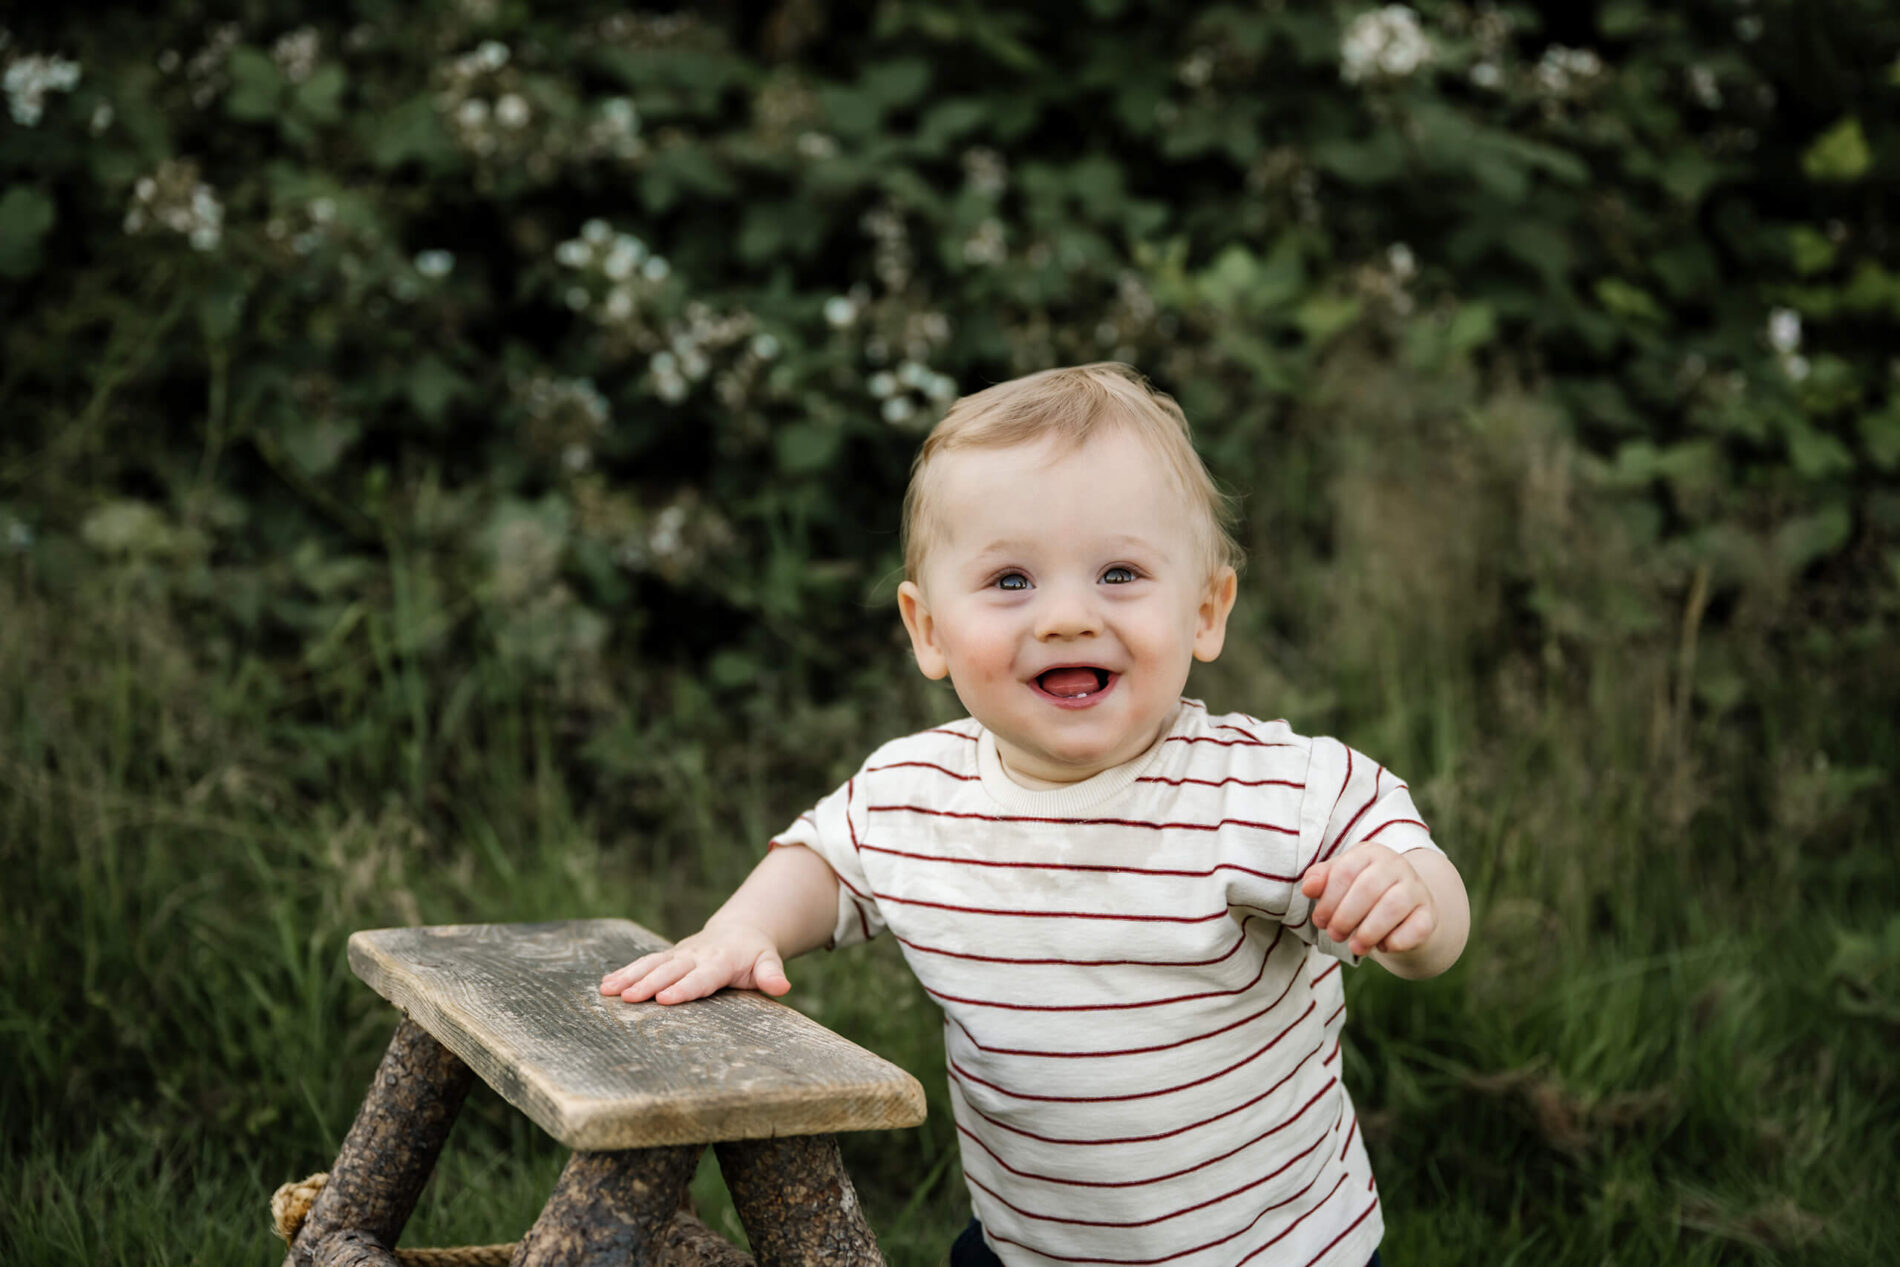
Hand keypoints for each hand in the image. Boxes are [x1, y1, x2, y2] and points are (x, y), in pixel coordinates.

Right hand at [598, 921, 791, 1004]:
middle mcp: (696, 955)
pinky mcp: (669, 956)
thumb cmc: (755, 954)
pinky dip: (625, 972)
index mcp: (721, 961)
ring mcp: (680, 954)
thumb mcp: (768, 961)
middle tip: (628, 998)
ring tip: (607, 990)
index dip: (684, 988)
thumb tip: (782, 987)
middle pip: (670, 971)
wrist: (741, 930)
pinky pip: (645, 963)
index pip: (701, 978)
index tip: (665, 998)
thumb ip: (772, 974)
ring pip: (652, 964)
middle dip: (649, 983)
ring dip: (629, 976)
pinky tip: (606, 985)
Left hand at [1299, 843, 1437, 958]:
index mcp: (1369, 853)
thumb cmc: (1361, 895)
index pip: (1345, 870)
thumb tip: (1308, 888)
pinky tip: (1383, 946)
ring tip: (1355, 947)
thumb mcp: (1338, 882)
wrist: (1402, 911)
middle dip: (1345, 917)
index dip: (1328, 899)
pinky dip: (1397, 941)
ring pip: (1393, 906)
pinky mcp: (1429, 913)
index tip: (1319, 920)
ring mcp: (1416, 888)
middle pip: (1368, 888)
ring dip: (1369, 931)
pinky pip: (1417, 927)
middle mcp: (1396, 865)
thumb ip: (1320, 880)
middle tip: (1334, 935)